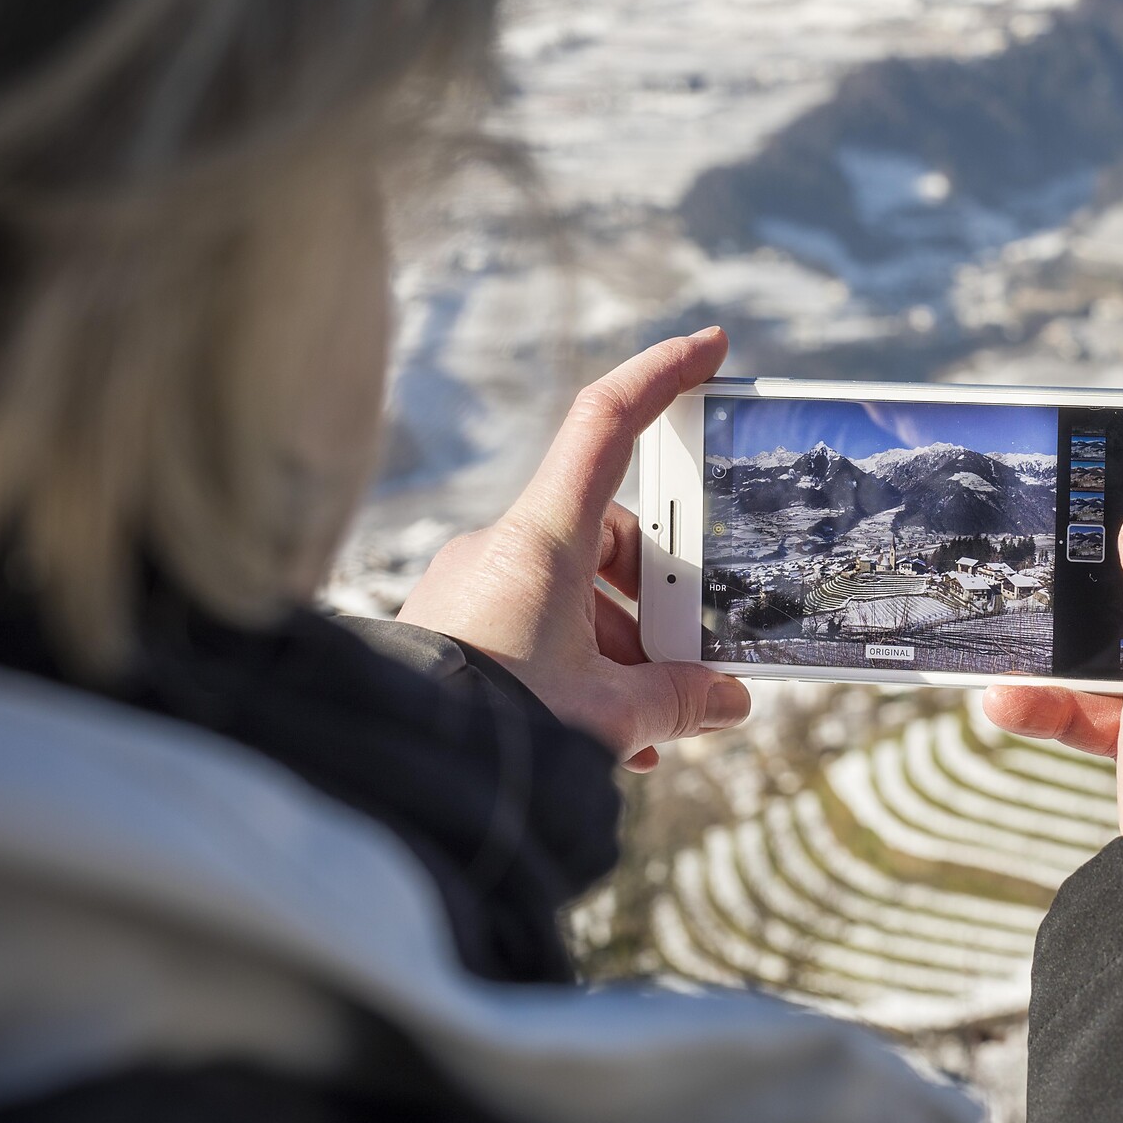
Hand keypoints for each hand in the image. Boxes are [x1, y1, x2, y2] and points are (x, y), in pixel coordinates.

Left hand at [397, 328, 750, 769]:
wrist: (395, 776)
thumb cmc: (497, 730)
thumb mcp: (609, 715)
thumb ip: (679, 701)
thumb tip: (726, 701)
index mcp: (543, 538)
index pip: (607, 422)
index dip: (662, 374)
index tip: (711, 346)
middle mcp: (502, 546)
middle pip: (608, 533)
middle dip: (660, 595)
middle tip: (696, 651)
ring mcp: (472, 585)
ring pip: (572, 592)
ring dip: (621, 647)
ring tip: (652, 721)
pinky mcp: (451, 627)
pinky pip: (532, 628)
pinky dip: (576, 666)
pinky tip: (605, 733)